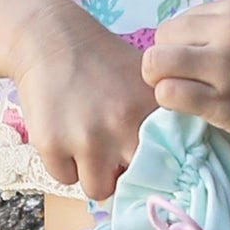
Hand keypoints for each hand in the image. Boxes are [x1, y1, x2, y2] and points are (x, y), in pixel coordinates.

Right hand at [8, 0, 157, 202]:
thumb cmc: (100, 62)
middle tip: (116, 159)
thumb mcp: (143, 81)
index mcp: (150, 111)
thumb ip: (162, 117)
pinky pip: (64, 178)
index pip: (167, 165)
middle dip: (126, 176)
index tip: (148, 167)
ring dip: (92, 173)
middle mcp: (122, 126)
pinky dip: (64, 164)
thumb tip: (178, 160)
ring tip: (87, 146)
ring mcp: (85, 137)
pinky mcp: (51, 143)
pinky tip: (63, 136)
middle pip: (135, 183)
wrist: (51, 40)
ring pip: (97, 189)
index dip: (157, 170)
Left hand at [141, 0, 229, 151]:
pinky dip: (172, 103)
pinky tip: (194, 109)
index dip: (178, 47)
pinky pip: (169, 94)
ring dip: (163, 83)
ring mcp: (224, 67)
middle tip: (187, 81)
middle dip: (165, 64)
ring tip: (186, 95)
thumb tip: (176, 44)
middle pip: (160, 41)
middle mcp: (227, 31)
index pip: (175, 24)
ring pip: (155, 65)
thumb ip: (221, 28)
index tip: (197, 65)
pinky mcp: (223, 102)